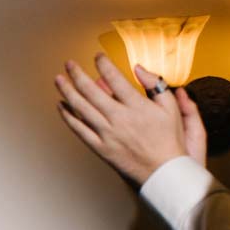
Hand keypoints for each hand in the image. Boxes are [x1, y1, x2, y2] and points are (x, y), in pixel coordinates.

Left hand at [53, 54, 205, 186]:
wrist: (164, 172)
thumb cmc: (169, 140)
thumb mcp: (170, 108)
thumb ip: (155, 85)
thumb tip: (139, 68)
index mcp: (137, 106)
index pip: (115, 79)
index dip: (104, 64)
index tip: (97, 56)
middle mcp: (120, 119)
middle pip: (92, 91)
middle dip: (78, 74)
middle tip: (69, 63)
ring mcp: (108, 134)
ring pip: (81, 109)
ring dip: (67, 92)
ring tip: (59, 80)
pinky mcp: (101, 148)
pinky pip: (80, 130)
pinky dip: (68, 117)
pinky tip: (61, 106)